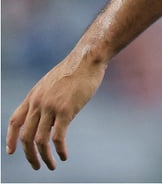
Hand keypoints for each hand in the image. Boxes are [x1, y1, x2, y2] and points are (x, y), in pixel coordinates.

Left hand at [7, 52, 106, 170]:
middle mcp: (38, 103)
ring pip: (40, 140)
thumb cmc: (76, 70)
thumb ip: (48, 100)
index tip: (11, 152)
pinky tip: (64, 156)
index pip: (15, 121)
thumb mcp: (54, 84)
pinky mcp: (65, 110)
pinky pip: (58, 137)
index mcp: (33, 96)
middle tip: (36, 166)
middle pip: (25, 136)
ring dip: (44, 157)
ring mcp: (50, 107)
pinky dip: (59, 150)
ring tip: (51, 165)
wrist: (88, 59)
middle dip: (29, 155)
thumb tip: (52, 118)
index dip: (10, 138)